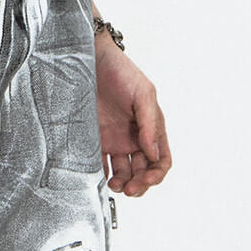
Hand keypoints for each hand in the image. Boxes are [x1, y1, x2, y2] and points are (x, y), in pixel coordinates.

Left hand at [95, 36, 171, 195]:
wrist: (90, 62)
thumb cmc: (120, 71)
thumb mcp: (144, 93)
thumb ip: (150, 124)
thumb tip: (153, 154)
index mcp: (151, 129)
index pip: (161, 160)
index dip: (157, 174)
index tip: (147, 179)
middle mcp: (134, 139)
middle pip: (142, 172)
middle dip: (139, 184)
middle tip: (129, 189)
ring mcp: (115, 141)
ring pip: (123, 173)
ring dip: (122, 184)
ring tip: (115, 185)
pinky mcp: (95, 142)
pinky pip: (100, 165)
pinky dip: (102, 176)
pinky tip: (100, 179)